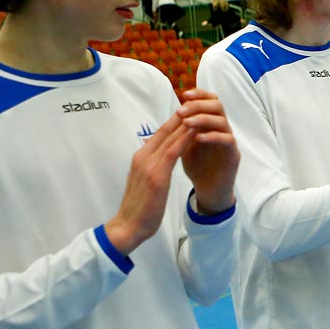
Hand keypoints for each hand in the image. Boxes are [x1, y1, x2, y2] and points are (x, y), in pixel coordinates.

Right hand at [104, 112, 194, 254]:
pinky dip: (185, 139)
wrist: (128, 226)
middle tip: (197, 102)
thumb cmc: (139, 208)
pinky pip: (173, 151)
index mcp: (140, 158)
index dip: (174, 121)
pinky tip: (196, 131)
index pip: (159, 134)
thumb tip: (161, 160)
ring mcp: (148, 165)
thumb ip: (152, 167)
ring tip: (200, 110)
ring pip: (169, 137)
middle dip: (182, 115)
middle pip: (164, 130)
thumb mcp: (145, 181)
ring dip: (186, 123)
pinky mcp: (156, 175)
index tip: (188, 110)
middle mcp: (142, 157)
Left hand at [176, 89, 239, 214]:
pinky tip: (198, 138)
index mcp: (211, 124)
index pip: (210, 100)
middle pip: (218, 105)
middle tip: (182, 110)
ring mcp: (229, 142)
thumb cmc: (197, 166)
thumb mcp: (185, 144)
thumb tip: (171, 114)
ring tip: (187, 122)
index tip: (184, 95)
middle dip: (199, 105)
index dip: (199, 94)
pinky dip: (213, 136)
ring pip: (223, 120)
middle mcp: (222, 129)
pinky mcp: (234, 155)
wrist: (208, 190)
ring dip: (203, 119)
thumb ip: (182, 130)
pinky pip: (228, 140)